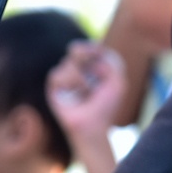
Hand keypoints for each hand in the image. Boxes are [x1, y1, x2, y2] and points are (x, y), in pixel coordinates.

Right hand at [46, 41, 127, 172]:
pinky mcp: (54, 86)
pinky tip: (75, 93)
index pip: (90, 48)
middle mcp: (79, 70)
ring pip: (68, 62)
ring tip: (86, 91)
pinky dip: (69, 82)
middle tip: (91, 65)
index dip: (93, 47)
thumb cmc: (106, 107)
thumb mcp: (117, 83)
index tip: (98, 51)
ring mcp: (66, 77)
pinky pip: (57, 74)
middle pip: (76, 48)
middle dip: (84, 52)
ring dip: (80, 76)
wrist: (92, 125)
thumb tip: (93, 58)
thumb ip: (113, 64)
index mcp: (94, 68)